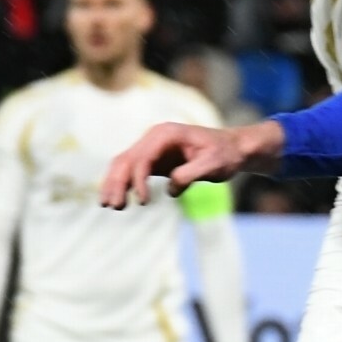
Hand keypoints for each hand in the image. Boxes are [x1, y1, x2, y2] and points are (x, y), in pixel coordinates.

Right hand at [99, 119, 282, 208]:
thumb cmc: (225, 154)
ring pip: (124, 164)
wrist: (233, 149)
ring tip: (109, 206)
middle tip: (113, 207)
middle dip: (117, 182)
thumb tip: (170, 188)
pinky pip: (132, 171)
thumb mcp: (213, 165)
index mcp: (166, 134)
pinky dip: (123, 184)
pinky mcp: (155, 160)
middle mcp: (154, 138)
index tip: (143, 202)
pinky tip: (117, 200)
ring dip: (114, 184)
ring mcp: (152, 148)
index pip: (143, 157)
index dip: (138, 180)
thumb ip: (191, 174)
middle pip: (126, 159)